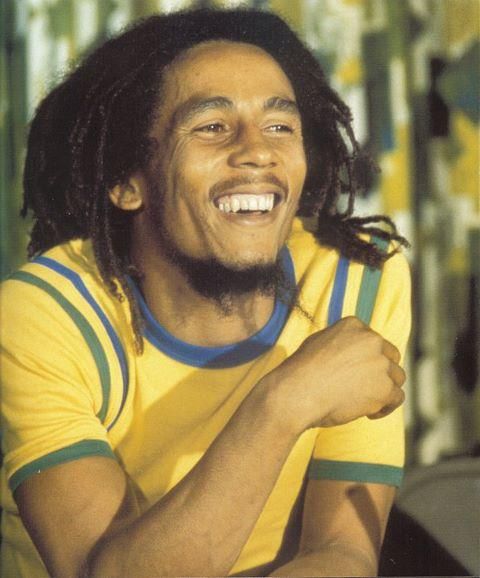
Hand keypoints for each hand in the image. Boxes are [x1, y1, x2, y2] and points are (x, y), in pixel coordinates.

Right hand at [264, 316, 405, 431]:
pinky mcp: (385, 387)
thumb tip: (348, 351)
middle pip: (390, 357)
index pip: (374, 342)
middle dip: (381, 373)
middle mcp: (371, 340)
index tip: (358, 373)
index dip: (368, 360)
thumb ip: (340, 343)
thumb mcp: (317, 343)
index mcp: (354, 325)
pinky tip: (369, 414)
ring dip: (384, 390)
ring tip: (366, 403)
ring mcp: (380, 363)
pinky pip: (397, 398)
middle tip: (365, 388)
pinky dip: (386, 408)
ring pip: (397, 377)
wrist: (296, 393)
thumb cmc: (300, 373)